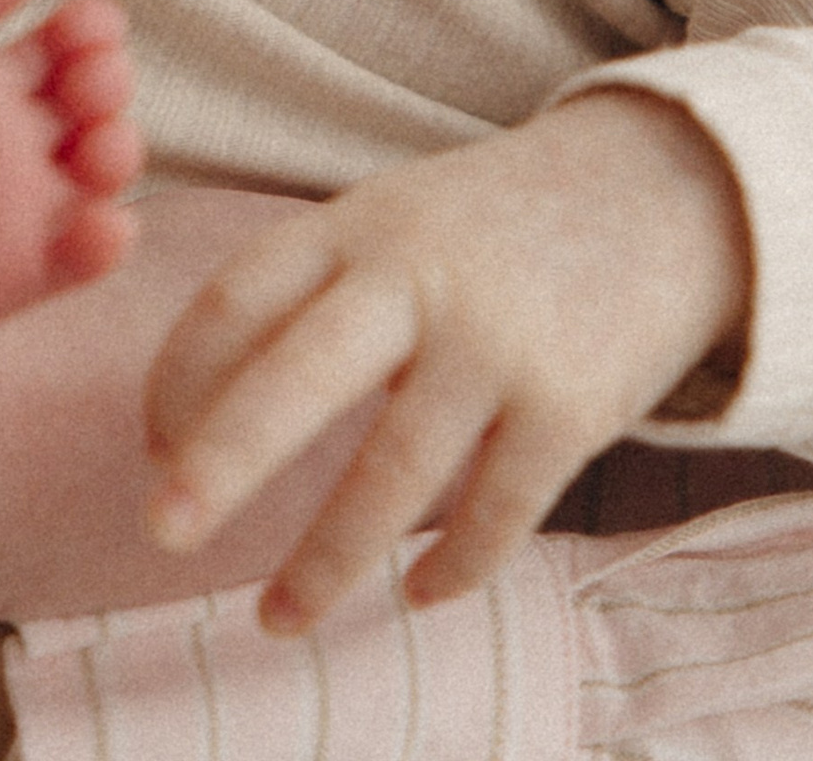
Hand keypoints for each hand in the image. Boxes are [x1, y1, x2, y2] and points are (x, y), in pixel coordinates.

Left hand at [144, 92, 752, 627]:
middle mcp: (417, 276)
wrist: (661, 192)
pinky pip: (495, 511)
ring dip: (325, 561)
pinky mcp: (573, 405)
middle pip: (297, 374)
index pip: (237, 299)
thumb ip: (312, 294)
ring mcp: (497, 342)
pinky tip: (417, 595)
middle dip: (221, 459)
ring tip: (277, 620)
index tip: (152, 446)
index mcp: (355, 226)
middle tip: (159, 530)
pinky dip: (452, 568)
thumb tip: (199, 414)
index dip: (179, 377)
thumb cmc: (489, 227)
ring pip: (392, 474)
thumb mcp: (392, 220)